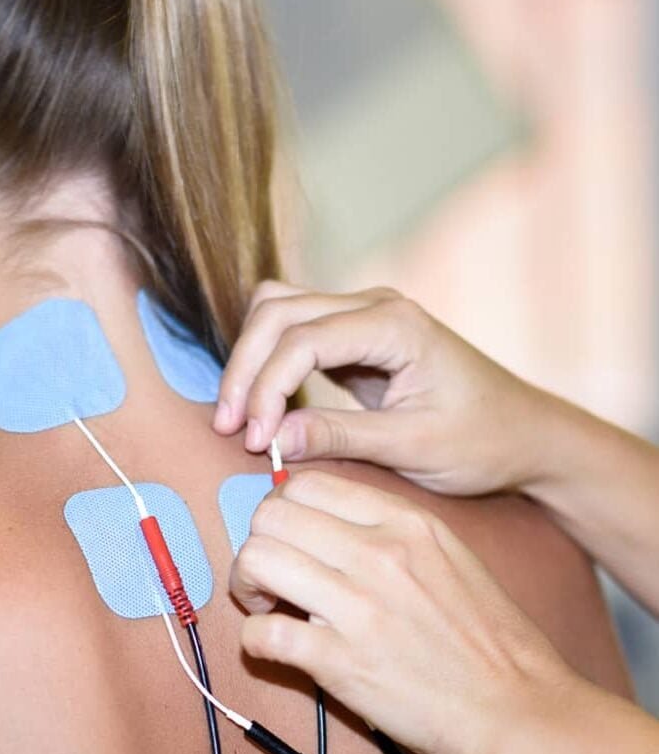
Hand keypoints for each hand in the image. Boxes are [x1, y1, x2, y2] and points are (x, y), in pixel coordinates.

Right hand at [214, 280, 549, 495]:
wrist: (523, 434)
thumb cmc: (482, 441)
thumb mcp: (413, 448)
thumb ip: (341, 438)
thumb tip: (272, 440)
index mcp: (395, 324)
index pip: (301, 340)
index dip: (266, 389)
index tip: (254, 440)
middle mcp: (375, 306)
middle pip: (276, 311)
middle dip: (245, 369)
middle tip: (230, 429)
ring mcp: (364, 316)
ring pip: (278, 313)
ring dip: (251, 362)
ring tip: (240, 419)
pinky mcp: (356, 339)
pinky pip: (294, 335)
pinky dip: (269, 365)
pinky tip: (265, 408)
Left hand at [230, 469, 576, 753]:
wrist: (520, 710)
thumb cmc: (490, 640)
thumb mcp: (450, 557)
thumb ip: (391, 533)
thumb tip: (327, 527)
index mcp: (406, 522)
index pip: (308, 484)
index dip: (283, 511)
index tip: (290, 540)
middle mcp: (379, 553)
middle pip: (271, 517)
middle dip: (258, 543)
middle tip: (271, 577)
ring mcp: (358, 607)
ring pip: (256, 561)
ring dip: (248, 586)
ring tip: (270, 608)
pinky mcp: (341, 663)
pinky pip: (262, 633)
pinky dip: (255, 641)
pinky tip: (276, 649)